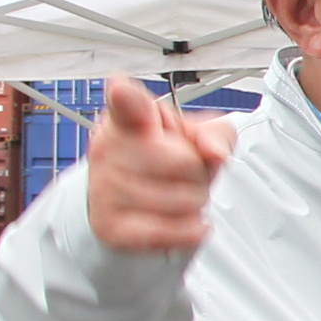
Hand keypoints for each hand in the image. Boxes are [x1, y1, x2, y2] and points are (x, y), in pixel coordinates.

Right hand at [87, 75, 236, 253]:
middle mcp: (108, 149)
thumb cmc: (166, 161)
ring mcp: (105, 189)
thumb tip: (216, 154)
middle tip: (182, 173)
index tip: (120, 88)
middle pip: (186, 163)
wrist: (132, 204)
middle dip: (198, 173)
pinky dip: (191, 230)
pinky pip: (171, 231)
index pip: (127, 103)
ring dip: (195, 204)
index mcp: (127, 117)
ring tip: (177, 195)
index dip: (125, 96)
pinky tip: (186, 221)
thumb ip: (216, 134)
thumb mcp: (196, 137)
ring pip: (185, 201)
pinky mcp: (111, 227)